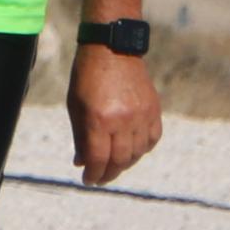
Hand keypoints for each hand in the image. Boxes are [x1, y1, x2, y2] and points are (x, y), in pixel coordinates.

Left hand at [67, 45, 160, 185]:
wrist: (113, 49)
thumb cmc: (87, 76)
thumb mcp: (75, 105)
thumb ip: (80, 136)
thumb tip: (81, 162)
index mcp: (99, 119)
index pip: (98, 158)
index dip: (93, 173)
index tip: (88, 180)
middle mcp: (123, 120)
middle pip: (119, 160)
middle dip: (108, 173)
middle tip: (100, 178)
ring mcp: (142, 115)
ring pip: (137, 153)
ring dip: (126, 164)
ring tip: (114, 166)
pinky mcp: (154, 110)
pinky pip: (152, 139)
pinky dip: (142, 149)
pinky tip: (132, 151)